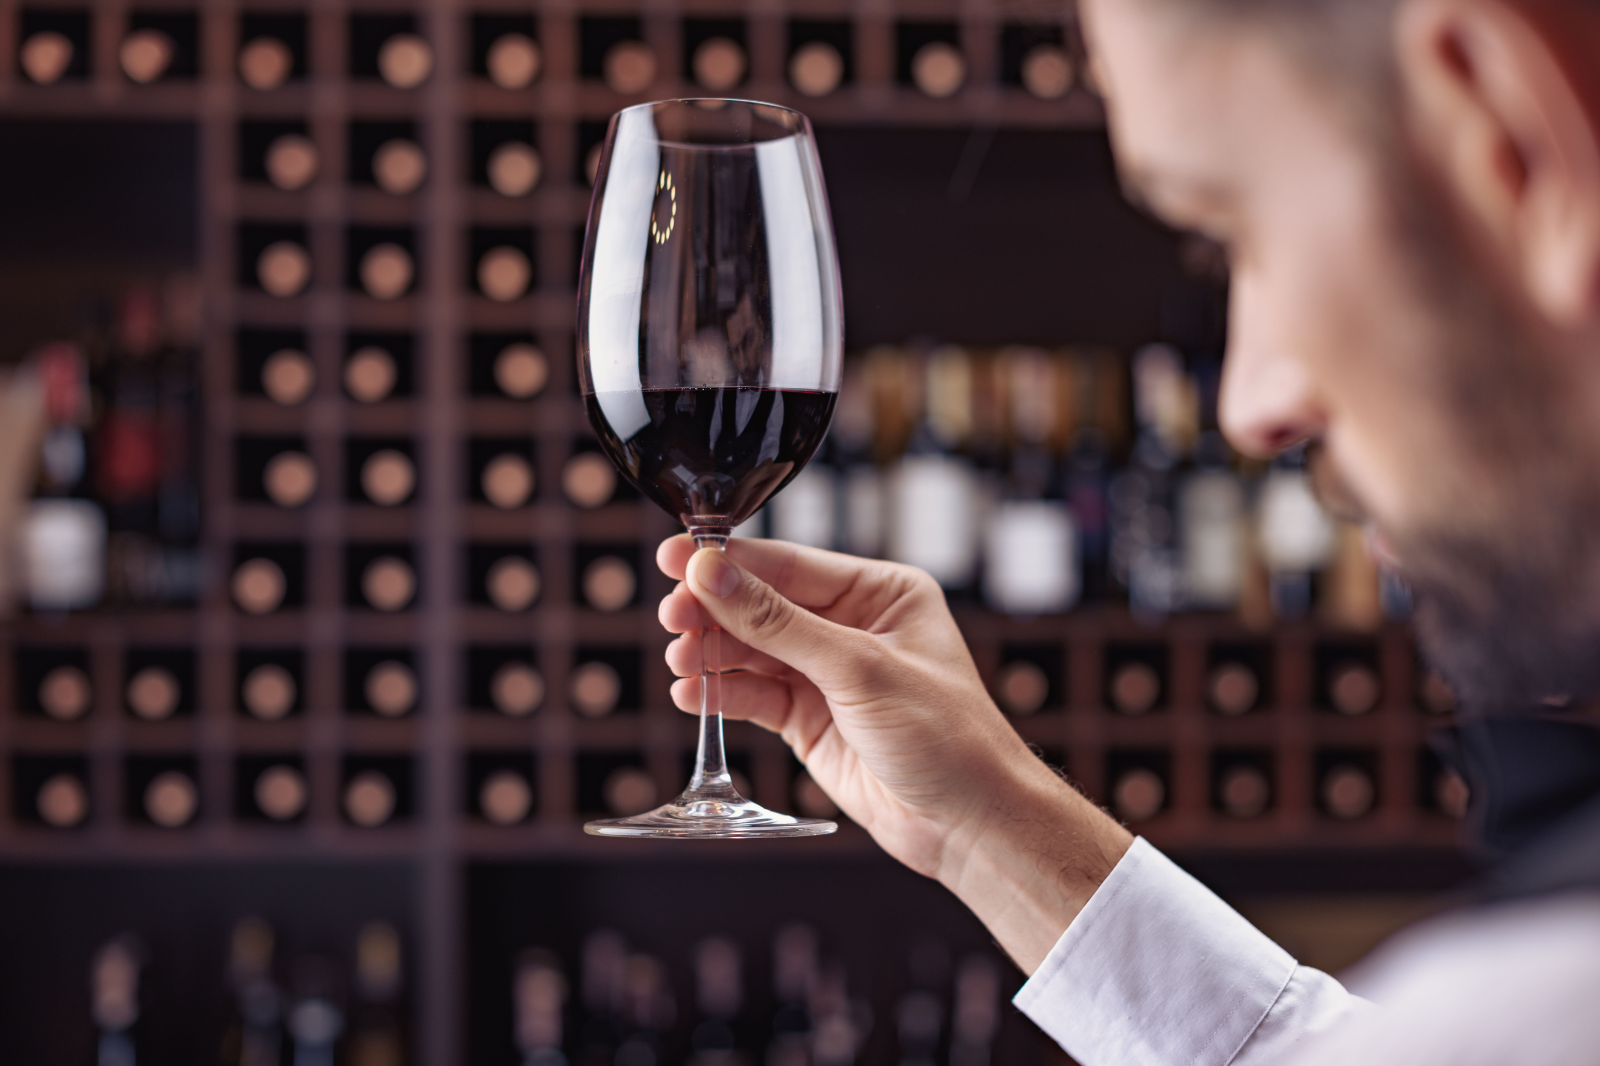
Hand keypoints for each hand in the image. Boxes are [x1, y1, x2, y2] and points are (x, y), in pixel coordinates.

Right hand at [657, 536, 1130, 970]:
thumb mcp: (859, 670)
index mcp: (882, 593)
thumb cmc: (947, 737)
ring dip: (712, 655)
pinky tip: (692, 694)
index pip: (791, 566)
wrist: (972, 826)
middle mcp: (853, 627)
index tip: (678, 558)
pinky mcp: (810, 721)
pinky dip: (722, 695)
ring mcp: (829, 675)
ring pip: (752, 653)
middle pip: (763, 607)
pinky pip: (755, 697)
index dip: (731, 563)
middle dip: (714, 611)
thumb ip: (778, 624)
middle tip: (671, 616)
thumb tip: (713, 575)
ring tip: (679, 661)